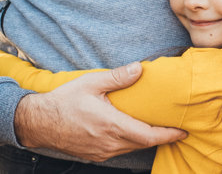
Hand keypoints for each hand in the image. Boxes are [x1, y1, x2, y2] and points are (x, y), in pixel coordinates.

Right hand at [14, 62, 186, 161]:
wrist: (38, 122)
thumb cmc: (64, 101)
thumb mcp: (92, 83)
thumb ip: (118, 77)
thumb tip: (140, 68)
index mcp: (112, 125)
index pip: (149, 136)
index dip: (169, 135)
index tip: (183, 132)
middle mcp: (110, 143)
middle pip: (144, 143)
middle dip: (161, 137)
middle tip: (174, 128)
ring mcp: (102, 151)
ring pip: (132, 148)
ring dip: (146, 139)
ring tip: (156, 128)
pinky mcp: (95, 154)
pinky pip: (120, 150)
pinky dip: (131, 142)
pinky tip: (131, 131)